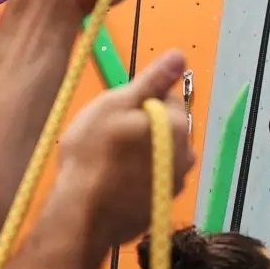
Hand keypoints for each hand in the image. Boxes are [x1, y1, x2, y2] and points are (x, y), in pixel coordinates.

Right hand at [57, 52, 193, 248]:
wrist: (82, 213)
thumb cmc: (95, 151)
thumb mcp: (118, 103)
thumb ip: (153, 79)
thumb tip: (179, 55)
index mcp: (178, 126)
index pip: (166, 98)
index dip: (139, 101)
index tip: (115, 112)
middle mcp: (186, 155)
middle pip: (164, 128)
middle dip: (142, 127)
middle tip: (109, 135)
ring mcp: (175, 185)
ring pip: (158, 155)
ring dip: (140, 153)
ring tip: (108, 161)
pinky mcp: (160, 206)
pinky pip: (151, 181)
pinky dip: (136, 178)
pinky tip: (113, 182)